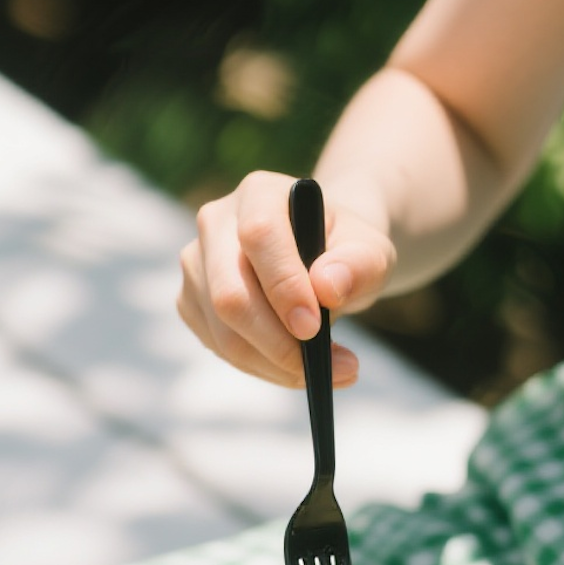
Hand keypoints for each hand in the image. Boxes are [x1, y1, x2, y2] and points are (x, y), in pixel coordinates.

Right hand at [177, 170, 396, 388]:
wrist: (322, 259)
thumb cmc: (346, 252)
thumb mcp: (371, 252)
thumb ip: (358, 265)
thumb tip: (326, 288)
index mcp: (259, 193)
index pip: (259, 236)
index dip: (283, 286)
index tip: (314, 328)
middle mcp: (216, 222)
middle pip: (230, 294)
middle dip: (278, 343)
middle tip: (327, 368)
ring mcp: (197, 265)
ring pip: (224, 333)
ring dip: (276, 365)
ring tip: (328, 371)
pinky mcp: (192, 302)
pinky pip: (220, 349)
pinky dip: (263, 368)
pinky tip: (295, 366)